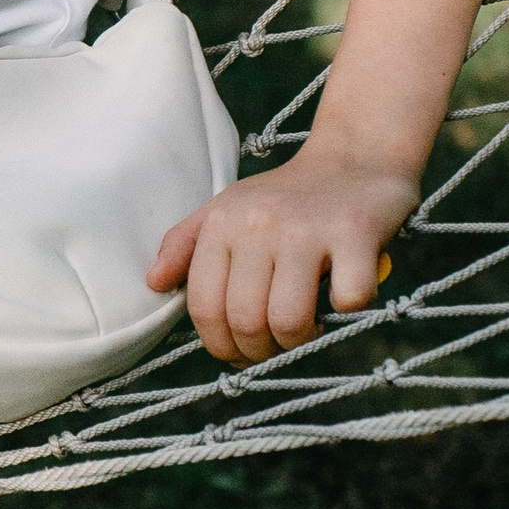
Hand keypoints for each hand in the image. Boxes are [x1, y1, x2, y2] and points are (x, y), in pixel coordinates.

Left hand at [147, 149, 413, 366]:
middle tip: (275, 346)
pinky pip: (347, 299)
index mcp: (222, 223)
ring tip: (306, 330)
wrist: (354, 157)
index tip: (240, 352)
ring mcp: (308, 230)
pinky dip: (347, 311)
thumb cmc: (286, 195)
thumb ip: (184, 244)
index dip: (220, 345)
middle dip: (259, 351)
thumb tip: (153, 284)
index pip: (204, 307)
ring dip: (298, 342)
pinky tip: (342, 297)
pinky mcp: (355, 234)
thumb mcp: (226, 208)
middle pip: (245, 321)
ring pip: (289, 320)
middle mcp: (259, 225)